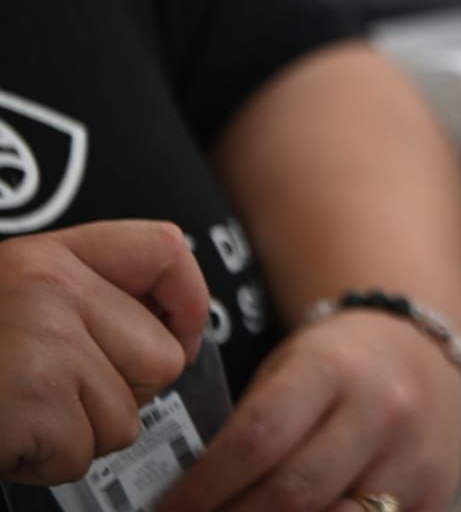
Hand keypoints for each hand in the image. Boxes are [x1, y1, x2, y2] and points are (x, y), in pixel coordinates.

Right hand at [0, 221, 208, 484]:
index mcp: (46, 256)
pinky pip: (82, 455)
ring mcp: (44, 343)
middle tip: (47, 396)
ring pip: (126, 417)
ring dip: (76, 436)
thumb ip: (80, 304)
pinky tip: (3, 438)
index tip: (181, 337)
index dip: (188, 300)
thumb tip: (173, 340)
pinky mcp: (35, 400)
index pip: (164, 250)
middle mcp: (52, 287)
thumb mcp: (10, 305)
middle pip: (160, 359)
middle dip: (116, 394)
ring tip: (15, 415)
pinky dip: (44, 464)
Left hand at [158, 310, 460, 511]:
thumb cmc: (339, 365)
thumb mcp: (292, 369)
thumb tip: (184, 497)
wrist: (423, 355)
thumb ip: (251, 426)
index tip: (165, 511)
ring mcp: (415, 456)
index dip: (202, 488)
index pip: (256, 439)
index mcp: (334, 369)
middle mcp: (383, 410)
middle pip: (291, 494)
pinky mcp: (437, 493)